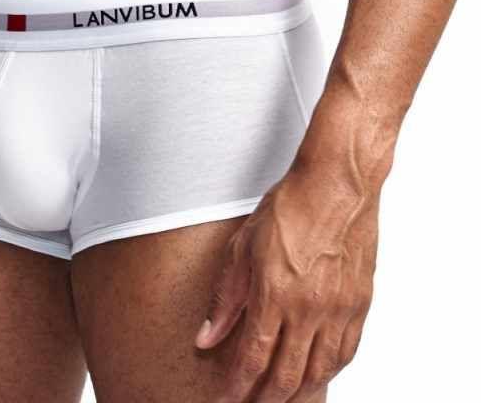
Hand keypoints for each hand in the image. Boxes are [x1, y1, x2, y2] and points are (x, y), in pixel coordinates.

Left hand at [194, 161, 378, 401]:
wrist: (336, 186)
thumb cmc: (287, 208)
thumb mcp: (242, 247)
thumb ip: (225, 297)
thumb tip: (207, 337)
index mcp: (274, 294)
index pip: (252, 357)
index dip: (237, 385)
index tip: (225, 398)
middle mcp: (308, 310)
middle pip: (286, 375)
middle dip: (266, 398)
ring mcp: (338, 310)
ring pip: (319, 371)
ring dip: (298, 392)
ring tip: (281, 398)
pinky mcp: (360, 304)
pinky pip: (346, 352)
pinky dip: (329, 371)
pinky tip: (317, 375)